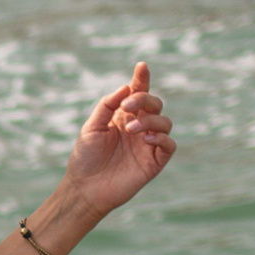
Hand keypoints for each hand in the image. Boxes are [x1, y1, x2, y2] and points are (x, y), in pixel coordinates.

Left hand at [63, 62, 174, 227]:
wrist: (85, 188)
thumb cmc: (85, 158)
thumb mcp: (91, 127)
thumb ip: (107, 105)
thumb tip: (126, 87)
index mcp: (123, 116)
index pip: (137, 93)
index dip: (141, 79)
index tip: (141, 66)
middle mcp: (138, 127)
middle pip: (154, 104)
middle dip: (144, 99)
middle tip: (127, 107)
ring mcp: (147, 144)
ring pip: (165, 122)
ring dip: (151, 120)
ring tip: (131, 130)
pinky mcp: (154, 162)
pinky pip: (169, 145)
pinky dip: (162, 138)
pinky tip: (146, 138)